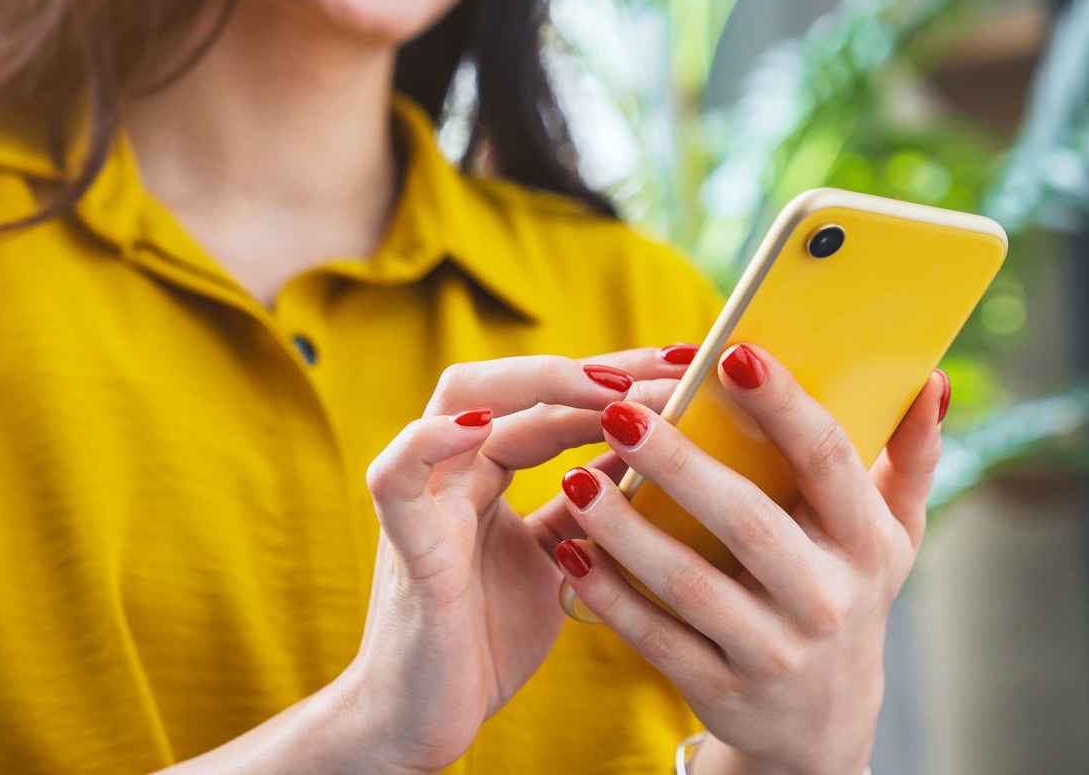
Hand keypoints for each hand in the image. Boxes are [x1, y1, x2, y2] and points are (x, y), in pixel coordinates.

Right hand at [345, 347, 689, 773]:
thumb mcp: (558, 561)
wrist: (424, 723)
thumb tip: (651, 455)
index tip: (690, 367)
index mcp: (487, 474)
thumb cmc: (485, 642)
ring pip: (458, 400)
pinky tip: (480, 425)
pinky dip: (431, 441)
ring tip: (610, 386)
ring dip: (536, 384)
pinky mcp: (404, 543)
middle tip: (672, 365)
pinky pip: (398, 475)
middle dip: (593, 367)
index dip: (619, 379)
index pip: (552, 401)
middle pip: (512, 383)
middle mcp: (454, 471)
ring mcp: (425, 499)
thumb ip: (587, 507)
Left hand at [555, 343, 945, 774]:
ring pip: (691, 584)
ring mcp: (772, 650)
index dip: (783, 406)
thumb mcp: (891, 535)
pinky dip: (609, 596)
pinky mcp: (721, 688)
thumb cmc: (847, 591)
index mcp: (863, 541)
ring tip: (576, 478)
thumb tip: (928, 378)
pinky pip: (656, 638)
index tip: (734, 353)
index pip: (826, 461)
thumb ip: (909, 457)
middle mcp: (824, 597)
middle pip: (747, 521)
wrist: (822, 723)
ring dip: (628, 530)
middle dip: (679, 463)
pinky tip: (569, 550)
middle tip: (619, 411)